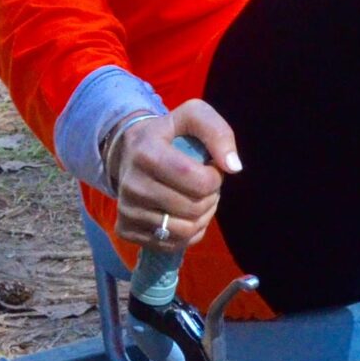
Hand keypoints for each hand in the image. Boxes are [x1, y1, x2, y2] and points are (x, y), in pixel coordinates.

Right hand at [107, 99, 241, 252]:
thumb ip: (218, 133)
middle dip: (210, 197)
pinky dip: (188, 233)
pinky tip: (184, 214)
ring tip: (198, 199)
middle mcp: (131, 185)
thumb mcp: (193, 116)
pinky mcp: (125, 230)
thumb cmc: (168, 134)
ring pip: (185, 231)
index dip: (215, 178)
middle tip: (205, 185)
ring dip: (202, 217)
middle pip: (193, 209)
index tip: (211, 168)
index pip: (196, 181)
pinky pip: (173, 244)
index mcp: (146, 154)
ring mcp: (126, 210)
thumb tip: (233, 167)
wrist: (129, 151)